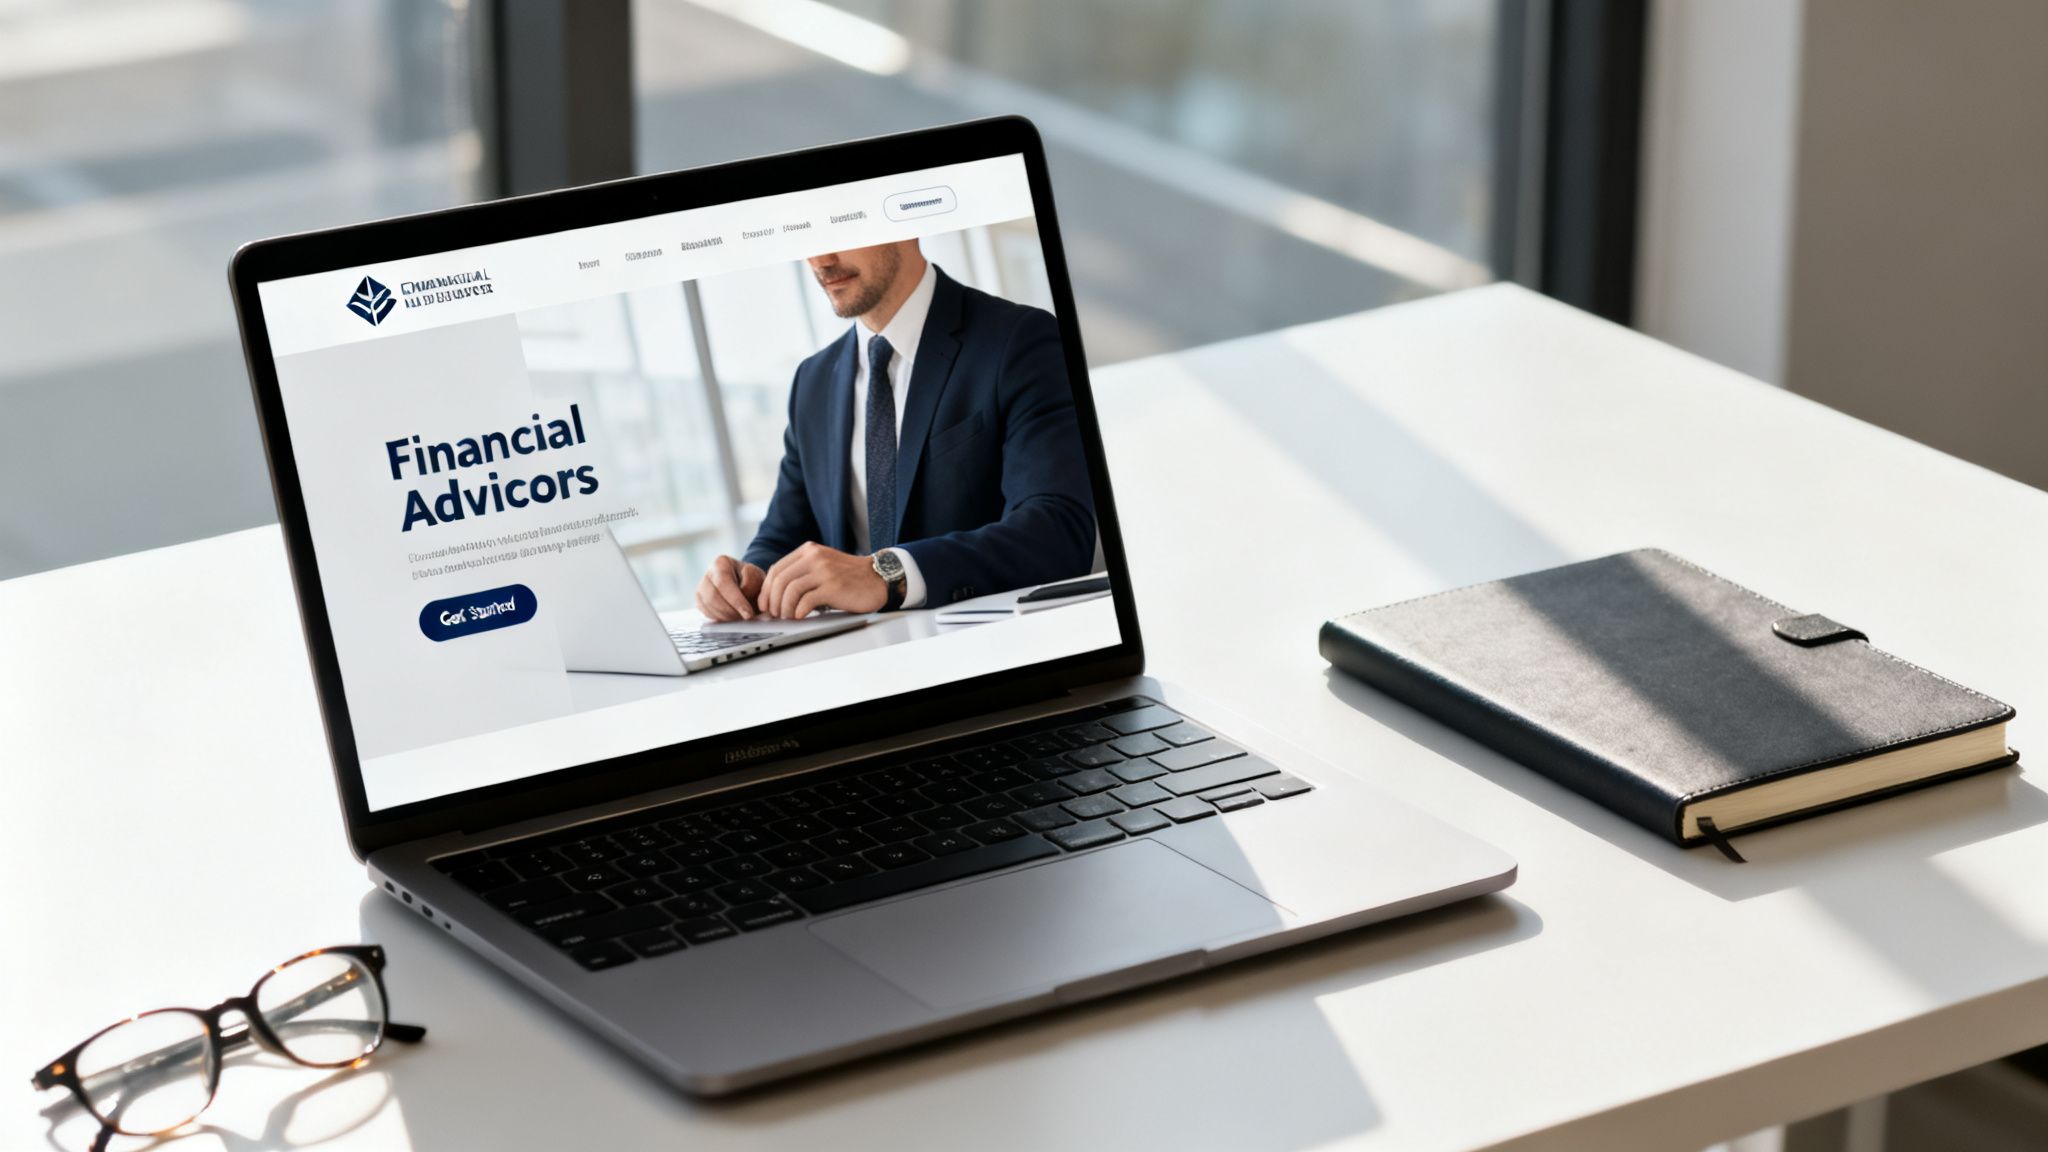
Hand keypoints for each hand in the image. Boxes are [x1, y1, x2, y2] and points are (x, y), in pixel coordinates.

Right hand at [695, 555, 764, 621]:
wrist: (746, 584)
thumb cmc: (751, 579)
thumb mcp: (757, 576)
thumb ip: (752, 584)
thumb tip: (744, 599)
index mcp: (721, 563)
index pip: (724, 583)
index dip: (736, 601)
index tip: (748, 614)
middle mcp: (708, 574)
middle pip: (713, 597)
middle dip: (731, 611)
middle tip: (745, 617)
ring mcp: (701, 588)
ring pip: (709, 607)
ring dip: (726, 616)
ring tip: (740, 616)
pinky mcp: (699, 601)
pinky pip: (707, 613)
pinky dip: (721, 618)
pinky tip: (732, 616)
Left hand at [759, 542, 886, 617]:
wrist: (878, 579)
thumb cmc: (849, 577)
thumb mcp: (823, 566)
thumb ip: (802, 573)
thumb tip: (776, 594)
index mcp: (809, 551)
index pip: (777, 569)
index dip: (766, 589)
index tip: (765, 604)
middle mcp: (814, 557)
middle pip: (780, 579)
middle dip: (772, 600)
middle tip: (775, 614)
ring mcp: (824, 571)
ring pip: (790, 590)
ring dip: (784, 608)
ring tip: (788, 617)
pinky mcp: (833, 587)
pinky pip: (806, 601)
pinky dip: (799, 612)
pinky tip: (801, 616)